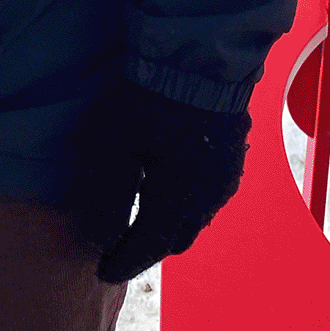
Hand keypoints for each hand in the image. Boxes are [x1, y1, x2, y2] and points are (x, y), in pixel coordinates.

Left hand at [83, 79, 251, 285]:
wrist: (200, 59)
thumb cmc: (151, 99)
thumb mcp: (116, 145)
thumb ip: (108, 196)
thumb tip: (98, 241)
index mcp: (179, 200)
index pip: (148, 248)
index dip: (122, 262)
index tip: (101, 272)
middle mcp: (208, 198)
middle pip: (175, 240)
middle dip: (147, 248)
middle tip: (120, 246)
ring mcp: (225, 179)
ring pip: (195, 220)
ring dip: (169, 225)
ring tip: (142, 216)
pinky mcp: (232, 159)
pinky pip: (207, 197)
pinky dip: (186, 203)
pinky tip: (171, 186)